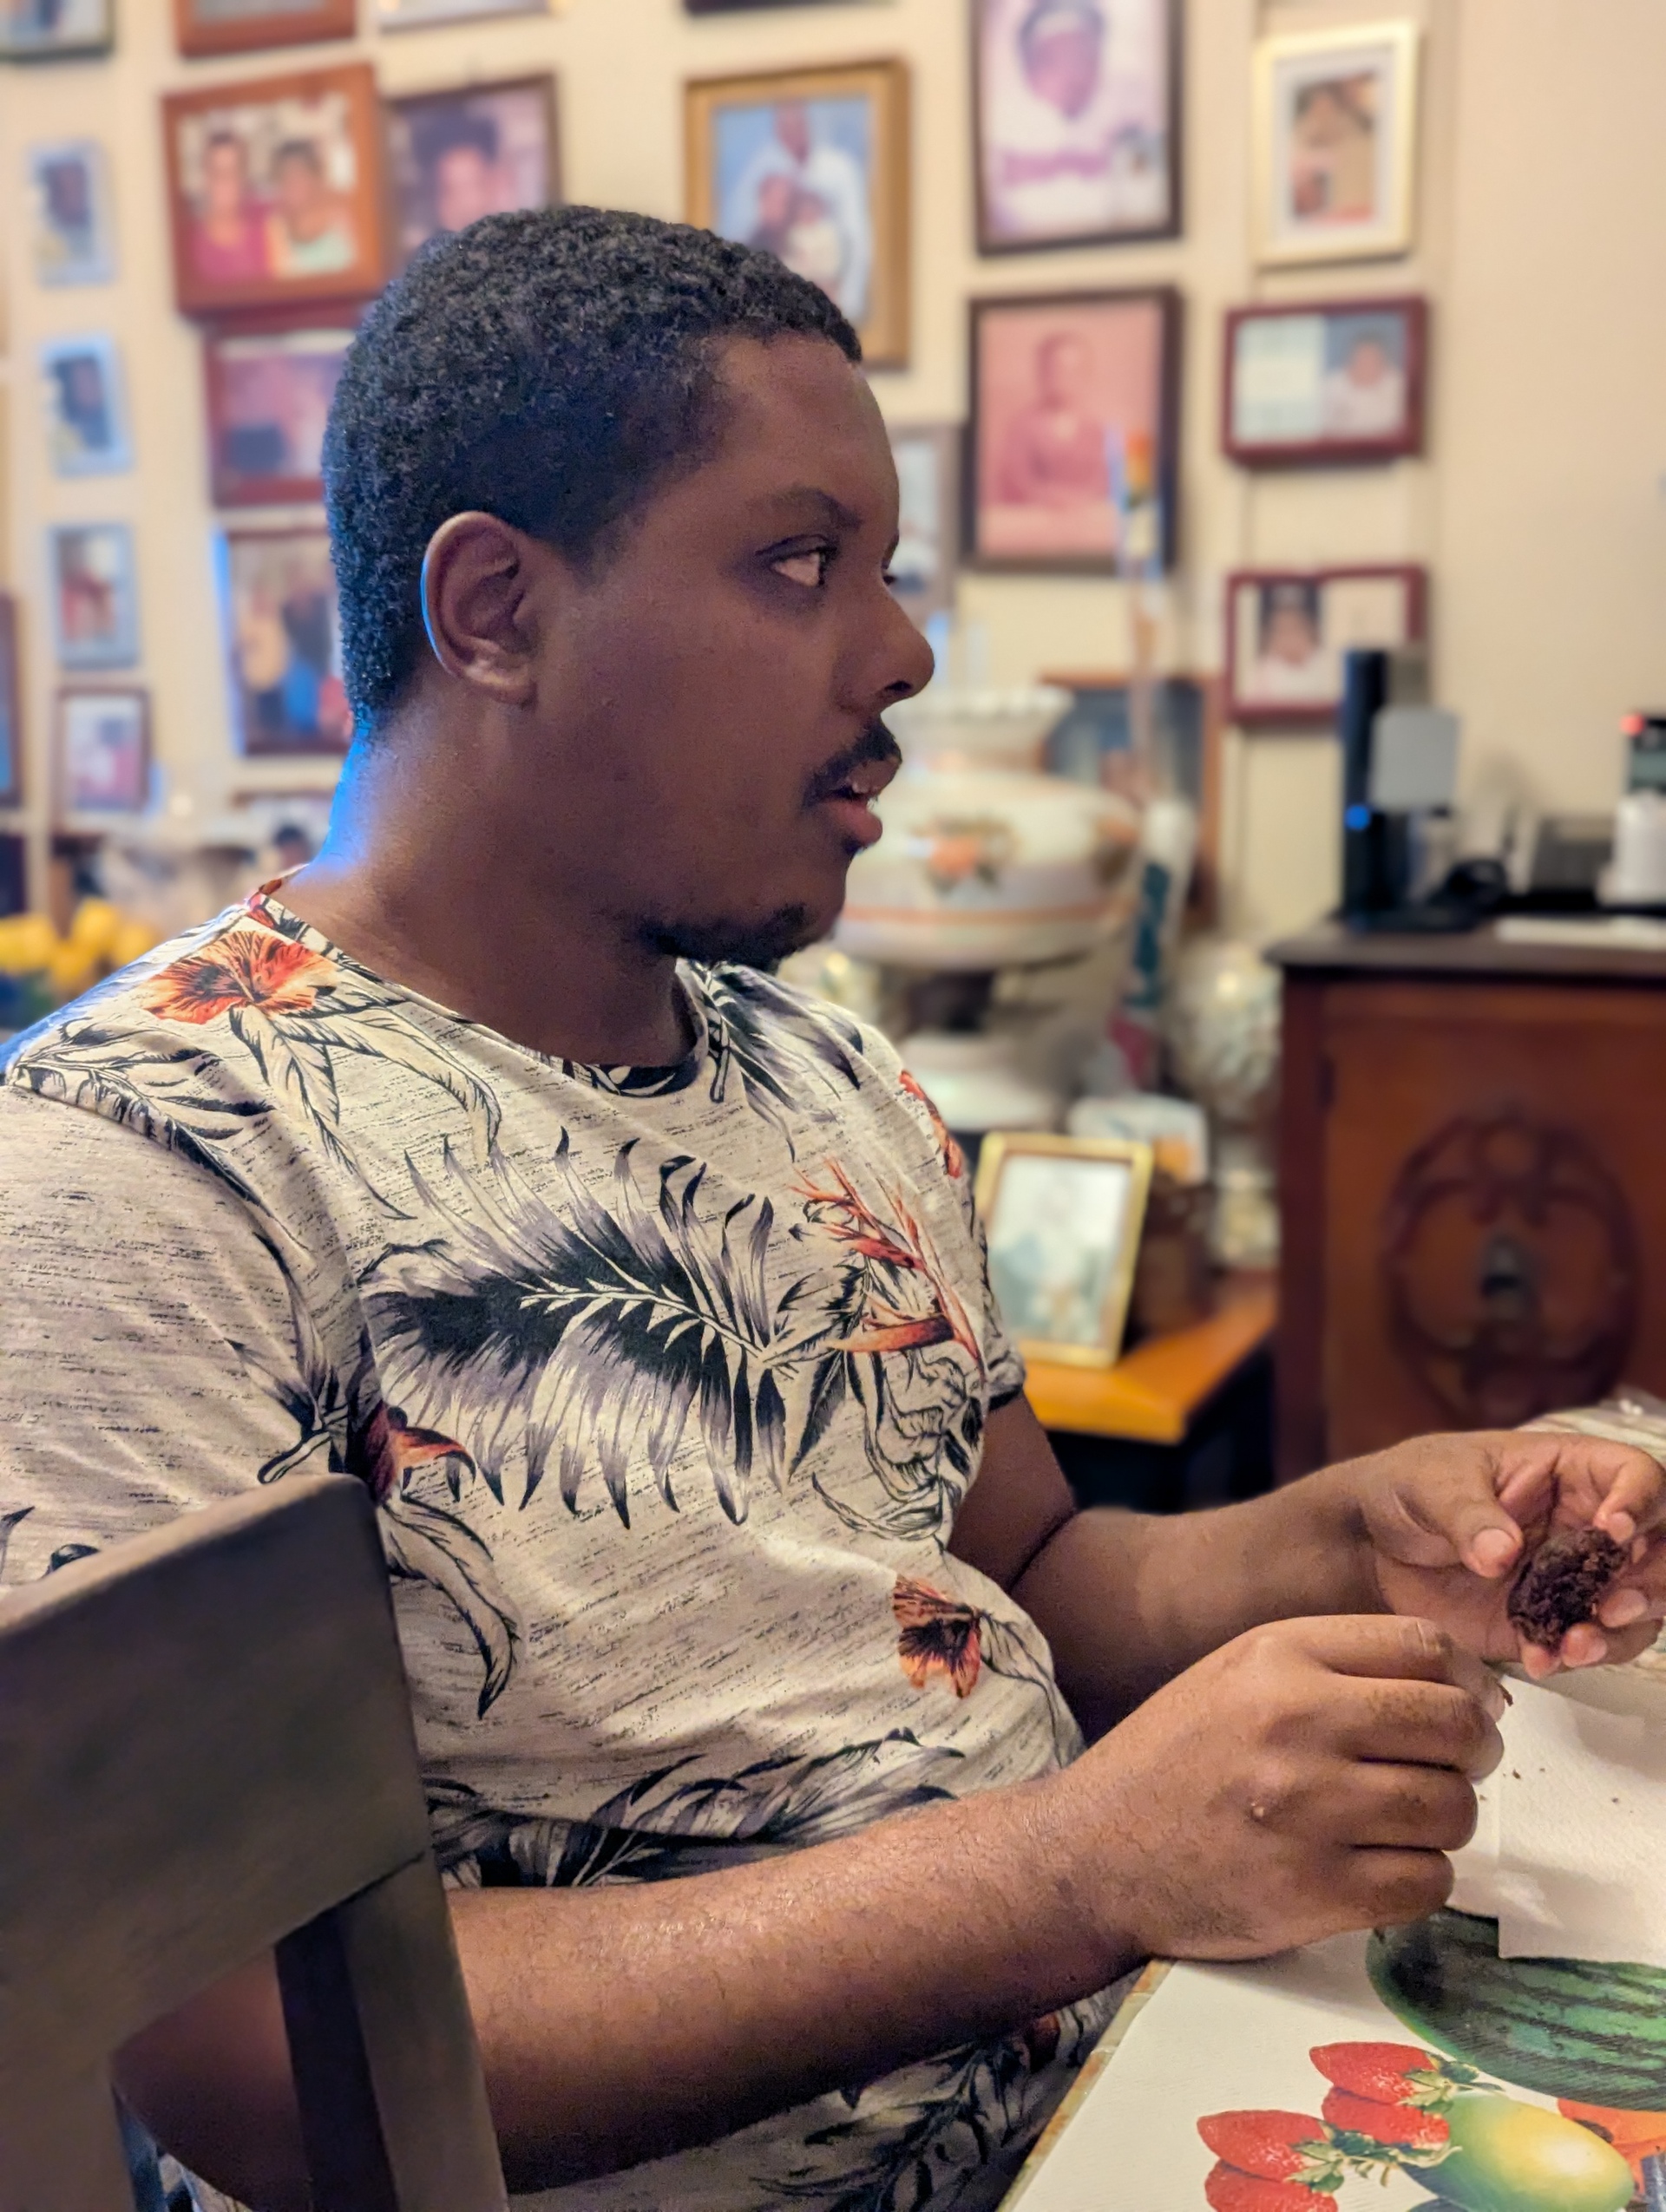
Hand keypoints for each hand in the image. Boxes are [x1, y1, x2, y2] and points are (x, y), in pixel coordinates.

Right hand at [1057, 1614, 1502, 1961]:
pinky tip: (1382, 1868)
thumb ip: (1336, 1666)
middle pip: (1455, 1726)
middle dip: (1474, 1750)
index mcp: (1279, 1656)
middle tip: (1454, 1768)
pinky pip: (1427, 1883)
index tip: (1473, 1705)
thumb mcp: (1237, 1673)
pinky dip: (1420, 1880)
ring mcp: (1308, 1811)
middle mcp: (1297, 1722)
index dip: (1470, 1680)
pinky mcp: (1315, 1893)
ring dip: (1446, 1821)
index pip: (1425, 1648)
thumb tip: (1461, 1688)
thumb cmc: (1175, 1759)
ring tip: (1406, 1822)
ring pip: (1452, 1810)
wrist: (1096, 1854)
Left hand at [1337, 1430, 1665, 1676]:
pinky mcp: (1551, 1620)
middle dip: (1651, 1581)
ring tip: (1576, 1644)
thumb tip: (1502, 1552)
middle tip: (1612, 1605)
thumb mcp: (1430, 1483)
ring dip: (1620, 1631)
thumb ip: (1467, 1514)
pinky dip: (1575, 1656)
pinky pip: (1588, 1643)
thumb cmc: (1405, 1489)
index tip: (1613, 1532)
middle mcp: (1584, 1523)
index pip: (1636, 1477)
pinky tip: (1540, 1659)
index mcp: (1568, 1470)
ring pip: (1637, 1605)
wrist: (1369, 1547)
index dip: (1640, 1503)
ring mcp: (1573, 1576)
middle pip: (1658, 1548)